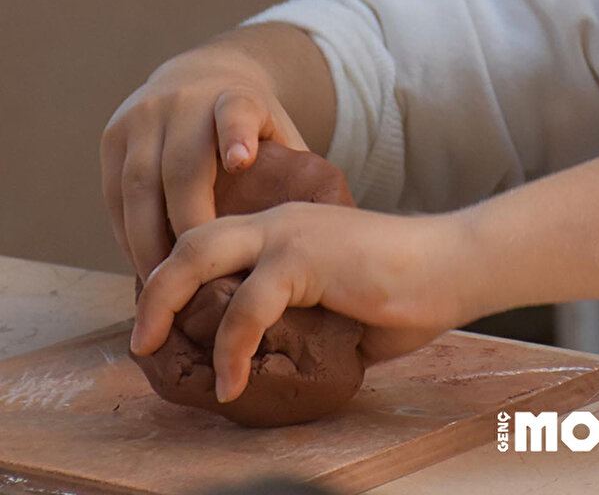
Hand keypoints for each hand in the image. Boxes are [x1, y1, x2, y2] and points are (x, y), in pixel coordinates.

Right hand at [100, 43, 307, 281]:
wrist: (199, 76)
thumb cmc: (251, 127)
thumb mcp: (279, 135)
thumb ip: (296, 175)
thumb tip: (333, 230)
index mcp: (236, 99)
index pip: (237, 113)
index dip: (237, 135)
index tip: (242, 161)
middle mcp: (186, 102)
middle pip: (182, 167)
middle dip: (187, 223)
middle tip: (197, 275)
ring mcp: (145, 116)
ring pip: (138, 185)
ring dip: (148, 241)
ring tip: (164, 284)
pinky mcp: (114, 135)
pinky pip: (114, 194)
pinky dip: (126, 233)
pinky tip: (144, 264)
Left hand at [129, 202, 472, 402]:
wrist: (454, 266)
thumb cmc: (408, 291)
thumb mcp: (337, 306)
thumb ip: (298, 318)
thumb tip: (266, 362)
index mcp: (288, 227)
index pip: (215, 242)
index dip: (180, 280)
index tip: (163, 325)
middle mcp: (281, 220)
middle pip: (192, 238)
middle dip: (155, 286)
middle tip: (142, 337)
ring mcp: (292, 233)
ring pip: (201, 256)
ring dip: (166, 306)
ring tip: (155, 350)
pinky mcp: (306, 257)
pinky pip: (246, 306)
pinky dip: (229, 348)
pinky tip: (230, 382)